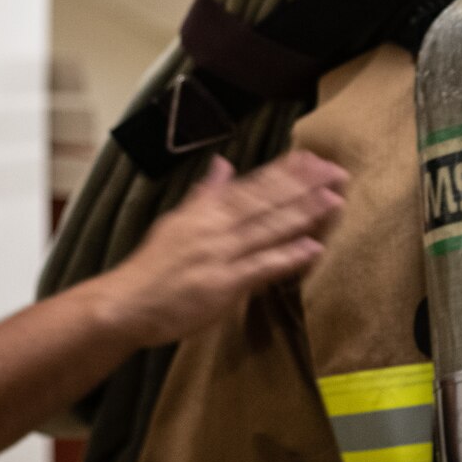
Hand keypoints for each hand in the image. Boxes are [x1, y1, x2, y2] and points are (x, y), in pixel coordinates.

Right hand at [96, 150, 345, 345]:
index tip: (312, 158)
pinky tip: (313, 247)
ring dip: (303, 214)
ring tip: (334, 200)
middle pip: (266, 201)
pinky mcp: (223, 284)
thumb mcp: (176, 222)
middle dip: (303, 185)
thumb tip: (223, 164)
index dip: (284, 171)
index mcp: (205, 211)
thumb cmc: (152, 268)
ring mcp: (220, 255)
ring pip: (268, 229)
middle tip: (336, 171)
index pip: (252, 185)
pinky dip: (287, 256)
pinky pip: (261, 267)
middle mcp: (215, 227)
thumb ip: (205, 195)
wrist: (125, 303)